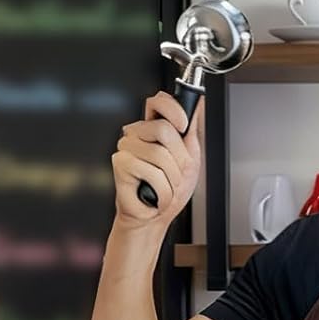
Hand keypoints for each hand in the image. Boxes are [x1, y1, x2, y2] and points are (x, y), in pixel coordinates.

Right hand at [111, 91, 202, 233]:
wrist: (154, 217)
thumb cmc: (168, 190)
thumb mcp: (190, 159)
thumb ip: (191, 132)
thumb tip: (198, 106)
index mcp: (153, 129)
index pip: (158, 102)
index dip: (173, 109)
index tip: (184, 125)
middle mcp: (137, 135)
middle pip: (163, 129)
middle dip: (179, 159)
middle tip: (175, 174)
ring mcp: (127, 147)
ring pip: (160, 155)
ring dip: (172, 180)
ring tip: (165, 187)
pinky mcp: (120, 163)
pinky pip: (151, 172)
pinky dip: (162, 191)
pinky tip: (156, 195)